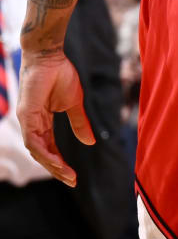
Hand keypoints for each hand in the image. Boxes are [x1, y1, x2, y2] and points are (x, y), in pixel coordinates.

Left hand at [17, 50, 93, 185]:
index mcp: (43, 122)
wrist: (50, 56)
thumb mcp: (74, 104)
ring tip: (67, 175)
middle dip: (57, 170)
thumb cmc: (61, 75)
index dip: (61, 163)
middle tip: (72, 182)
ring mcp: (27, 121)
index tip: (74, 176)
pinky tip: (56, 161)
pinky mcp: (26, 115)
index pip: (49, 148)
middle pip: (42, 154)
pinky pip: (33, 140)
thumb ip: (79, 123)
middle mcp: (32, 125)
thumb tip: (90, 142)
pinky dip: (44, 152)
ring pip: (36, 151)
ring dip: (52, 165)